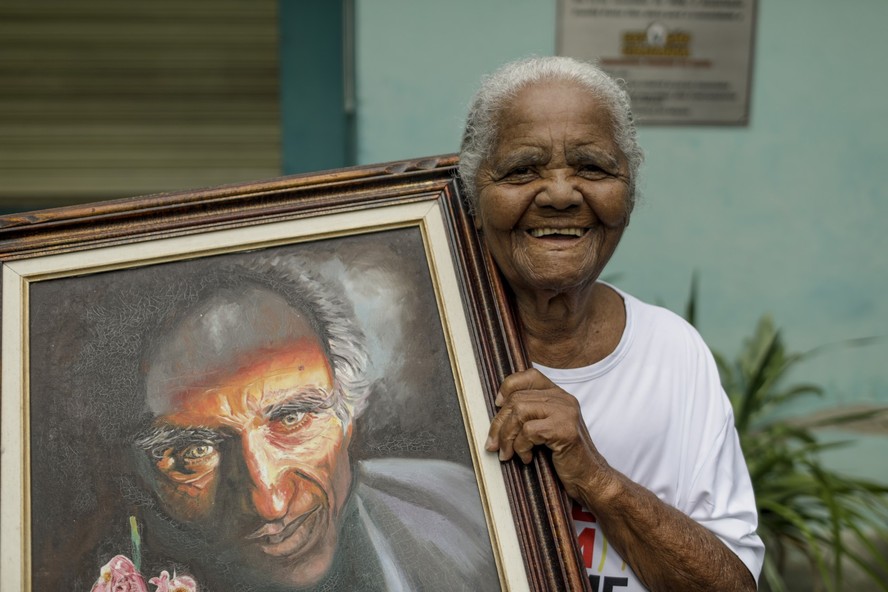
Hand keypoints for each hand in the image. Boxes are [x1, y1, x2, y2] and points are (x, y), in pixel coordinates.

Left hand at [485, 368, 613, 500]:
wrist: (589, 478)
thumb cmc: (564, 456)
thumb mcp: (546, 429)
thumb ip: (531, 414)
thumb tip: (497, 412)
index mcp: (559, 395)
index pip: (530, 376)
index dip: (508, 387)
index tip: (497, 406)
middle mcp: (564, 399)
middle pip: (517, 399)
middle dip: (499, 424)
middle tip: (493, 444)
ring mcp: (566, 413)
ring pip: (519, 412)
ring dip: (507, 436)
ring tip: (507, 454)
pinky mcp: (564, 430)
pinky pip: (529, 431)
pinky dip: (521, 447)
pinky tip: (527, 458)